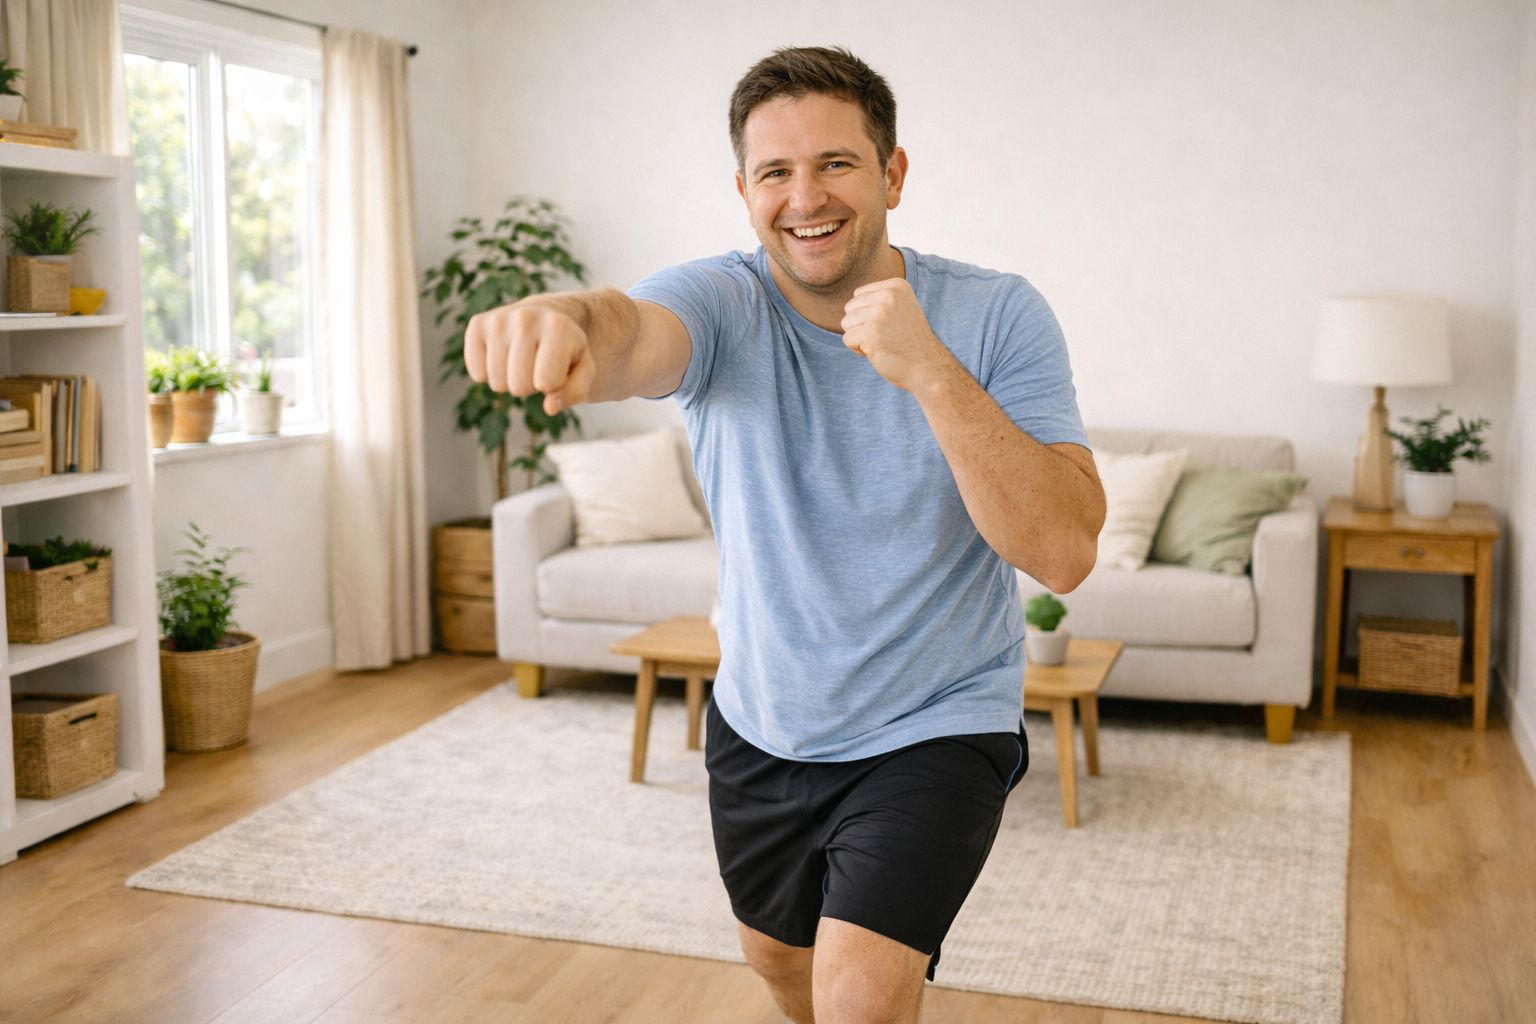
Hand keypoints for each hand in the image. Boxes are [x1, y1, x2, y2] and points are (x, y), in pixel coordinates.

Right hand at [464, 300, 596, 414]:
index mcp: (557, 326)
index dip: (554, 384)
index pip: (546, 383)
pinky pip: (477, 374)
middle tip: (539, 363)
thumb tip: (550, 407)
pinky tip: (504, 355)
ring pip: (497, 384)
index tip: (558, 366)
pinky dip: (490, 373)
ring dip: (511, 380)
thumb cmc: (566, 349)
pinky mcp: (477, 324)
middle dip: (531, 385)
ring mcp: (498, 319)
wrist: (547, 315)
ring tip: (524, 358)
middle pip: (519, 387)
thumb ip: (575, 391)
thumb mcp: (584, 369)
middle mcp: (525, 318)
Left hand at [840, 278, 954, 392]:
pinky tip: (877, 351)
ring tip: (881, 343)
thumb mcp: (901, 308)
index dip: (868, 314)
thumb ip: (879, 299)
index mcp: (896, 286)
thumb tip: (851, 301)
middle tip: (885, 336)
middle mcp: (888, 295)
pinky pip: (847, 339)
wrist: (927, 366)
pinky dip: (857, 349)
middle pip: (850, 308)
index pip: (858, 295)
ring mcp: (880, 314)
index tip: (888, 324)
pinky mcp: (871, 333)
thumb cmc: (910, 341)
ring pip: (846, 323)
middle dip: (861, 325)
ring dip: (859, 337)